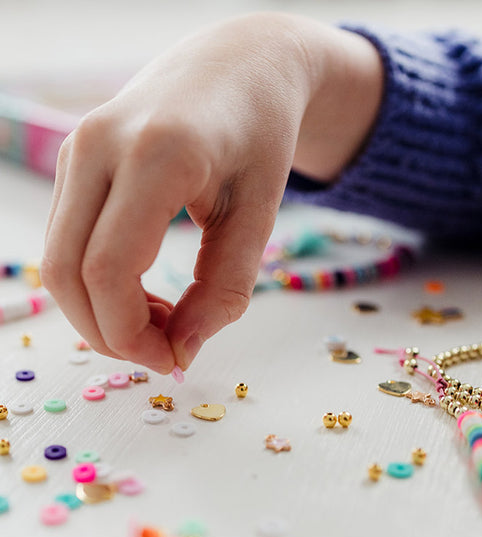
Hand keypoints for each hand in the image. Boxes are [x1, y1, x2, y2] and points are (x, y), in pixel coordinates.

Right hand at [41, 13, 383, 371]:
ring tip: (161, 321)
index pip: (107, 268)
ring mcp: (77, 149)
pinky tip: (140, 293)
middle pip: (67, 271)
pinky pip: (67, 239)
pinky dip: (96, 284)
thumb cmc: (260, 135)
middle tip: (163, 352)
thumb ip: (226, 287)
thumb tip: (184, 349)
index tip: (173, 359)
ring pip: (57, 260)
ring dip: (100, 311)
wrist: (239, 67)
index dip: (130, 332)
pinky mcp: (75, 160)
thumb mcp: (259, 214)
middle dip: (108, 332)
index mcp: (157, 155)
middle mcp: (99, 146)